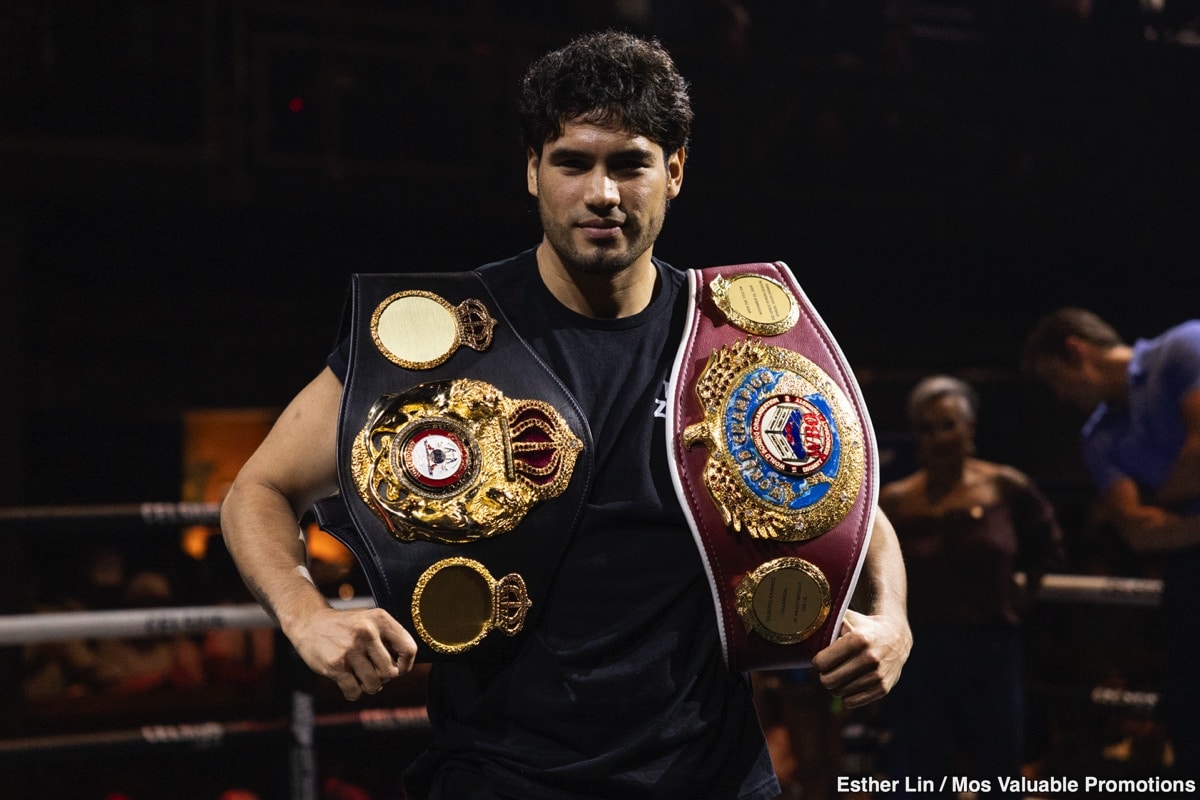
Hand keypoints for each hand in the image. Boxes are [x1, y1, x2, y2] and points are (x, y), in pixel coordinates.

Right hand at [286, 606, 417, 700]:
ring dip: (369, 686)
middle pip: (391, 672)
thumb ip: (388, 638)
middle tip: (374, 672)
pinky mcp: (335, 665)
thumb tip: (404, 667)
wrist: (309, 623)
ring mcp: (350, 650)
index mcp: (380, 619)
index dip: (406, 665)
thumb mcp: (369, 620)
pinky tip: (349, 682)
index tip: (398, 668)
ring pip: (374, 685)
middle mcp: (367, 632)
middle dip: (384, 677)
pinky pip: (355, 692)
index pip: (409, 649)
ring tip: (362, 677)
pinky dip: (354, 693)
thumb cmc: (345, 626)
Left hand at [810, 609, 910, 708]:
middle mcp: (869, 659)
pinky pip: (851, 702)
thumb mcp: (847, 620)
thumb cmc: (863, 627)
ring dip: (836, 685)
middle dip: (823, 675)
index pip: (821, 662)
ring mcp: (877, 675)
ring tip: (840, 673)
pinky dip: (846, 695)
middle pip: (828, 681)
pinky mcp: (883, 688)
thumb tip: (803, 627)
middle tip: (827, 669)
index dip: (816, 662)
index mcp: (858, 640)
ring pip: (838, 693)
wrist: (896, 637)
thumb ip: (827, 624)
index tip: (819, 659)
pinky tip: (850, 682)